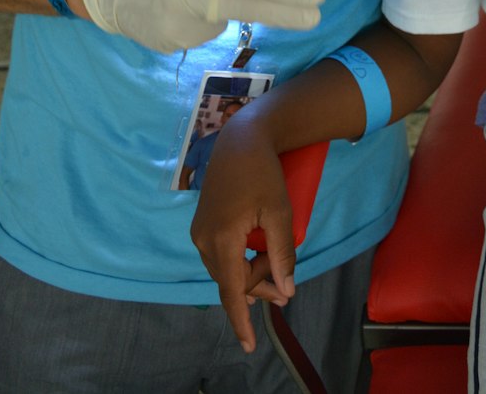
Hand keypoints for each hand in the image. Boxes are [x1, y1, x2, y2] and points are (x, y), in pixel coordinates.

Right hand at [190, 126, 296, 350]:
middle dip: (258, 287)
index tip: (250, 346)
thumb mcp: (279, 212)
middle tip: (286, 286)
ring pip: (226, 269)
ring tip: (274, 264)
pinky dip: (239, 261)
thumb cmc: (263, 172)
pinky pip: (221, 255)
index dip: (241, 321)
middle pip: (231, 281)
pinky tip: (257, 256)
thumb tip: (285, 290)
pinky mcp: (202, 225)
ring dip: (249, 274)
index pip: (232, 291)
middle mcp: (203, 240)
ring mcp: (200, 232)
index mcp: (222, 239)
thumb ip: (281, 253)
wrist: (240, 139)